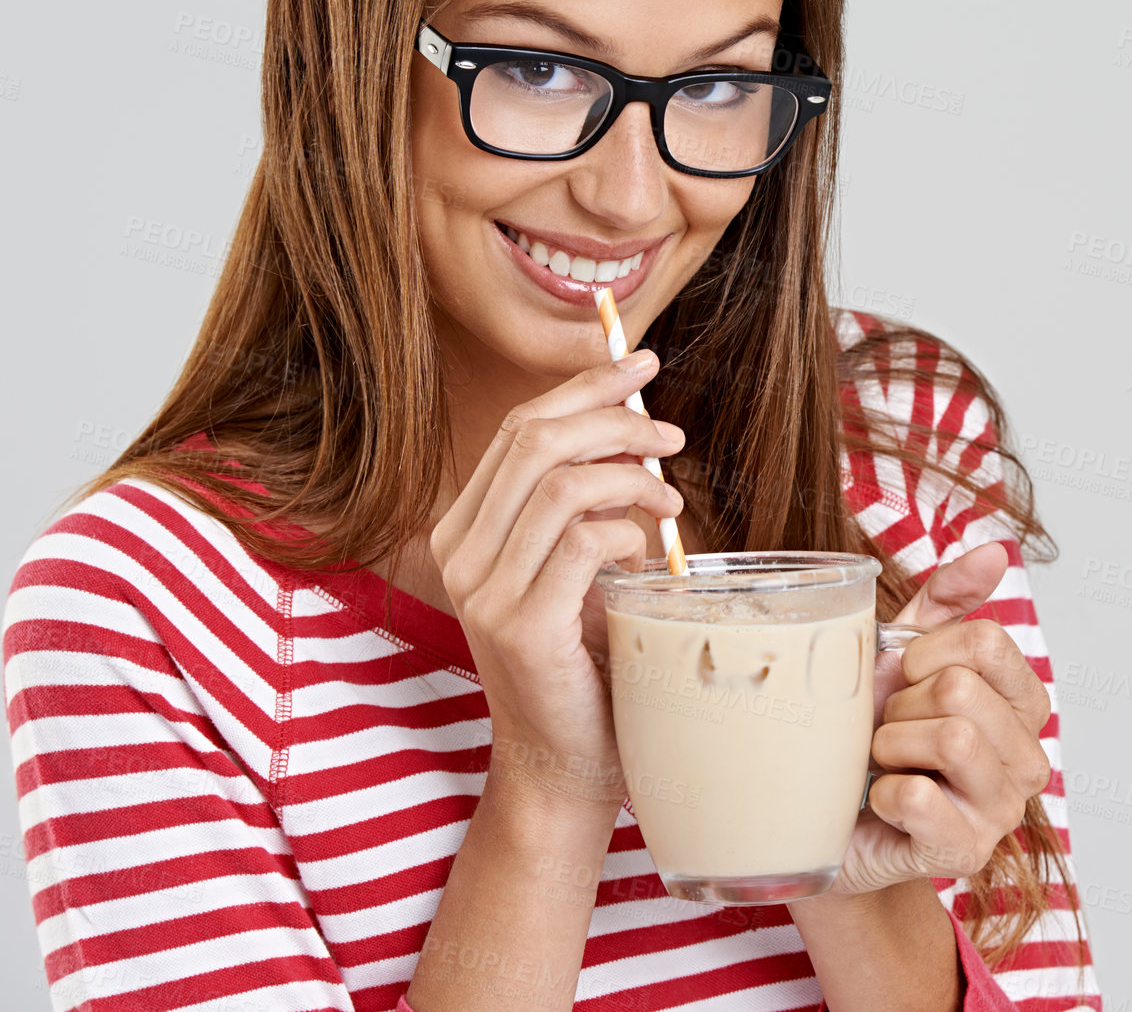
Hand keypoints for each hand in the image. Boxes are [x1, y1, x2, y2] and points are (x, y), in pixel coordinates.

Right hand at [429, 351, 684, 812]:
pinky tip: (648, 551)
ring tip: (671, 501)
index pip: (520, 428)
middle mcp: (460, 550)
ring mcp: (482, 590)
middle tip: (671, 433)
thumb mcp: (577, 568)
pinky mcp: (518, 627)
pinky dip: (625, 530)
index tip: (638, 363)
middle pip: (536, 440)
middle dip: (613, 417)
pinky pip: (580, 543)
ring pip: (558, 483)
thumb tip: (638, 427)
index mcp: (466, 527)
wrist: (564, 768)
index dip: (582, 387)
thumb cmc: (583, 663)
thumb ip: (587, 504)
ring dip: (629, 475)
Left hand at [822, 543, 1053, 898]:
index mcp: (1018, 704)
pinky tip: (879, 799)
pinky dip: (881, 790)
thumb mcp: (902, 654)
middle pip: (963, 689)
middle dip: (901, 701)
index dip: (926, 650)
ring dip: (890, 742)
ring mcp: (1001, 812)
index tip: (901, 676)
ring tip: (881, 760)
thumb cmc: (866, 730)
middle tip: (886, 727)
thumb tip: (996, 551)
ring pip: (953, 738)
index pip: (989, 643)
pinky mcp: (964, 854)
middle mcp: (1027, 759)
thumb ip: (949, 601)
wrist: (825, 813)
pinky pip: (920, 796)